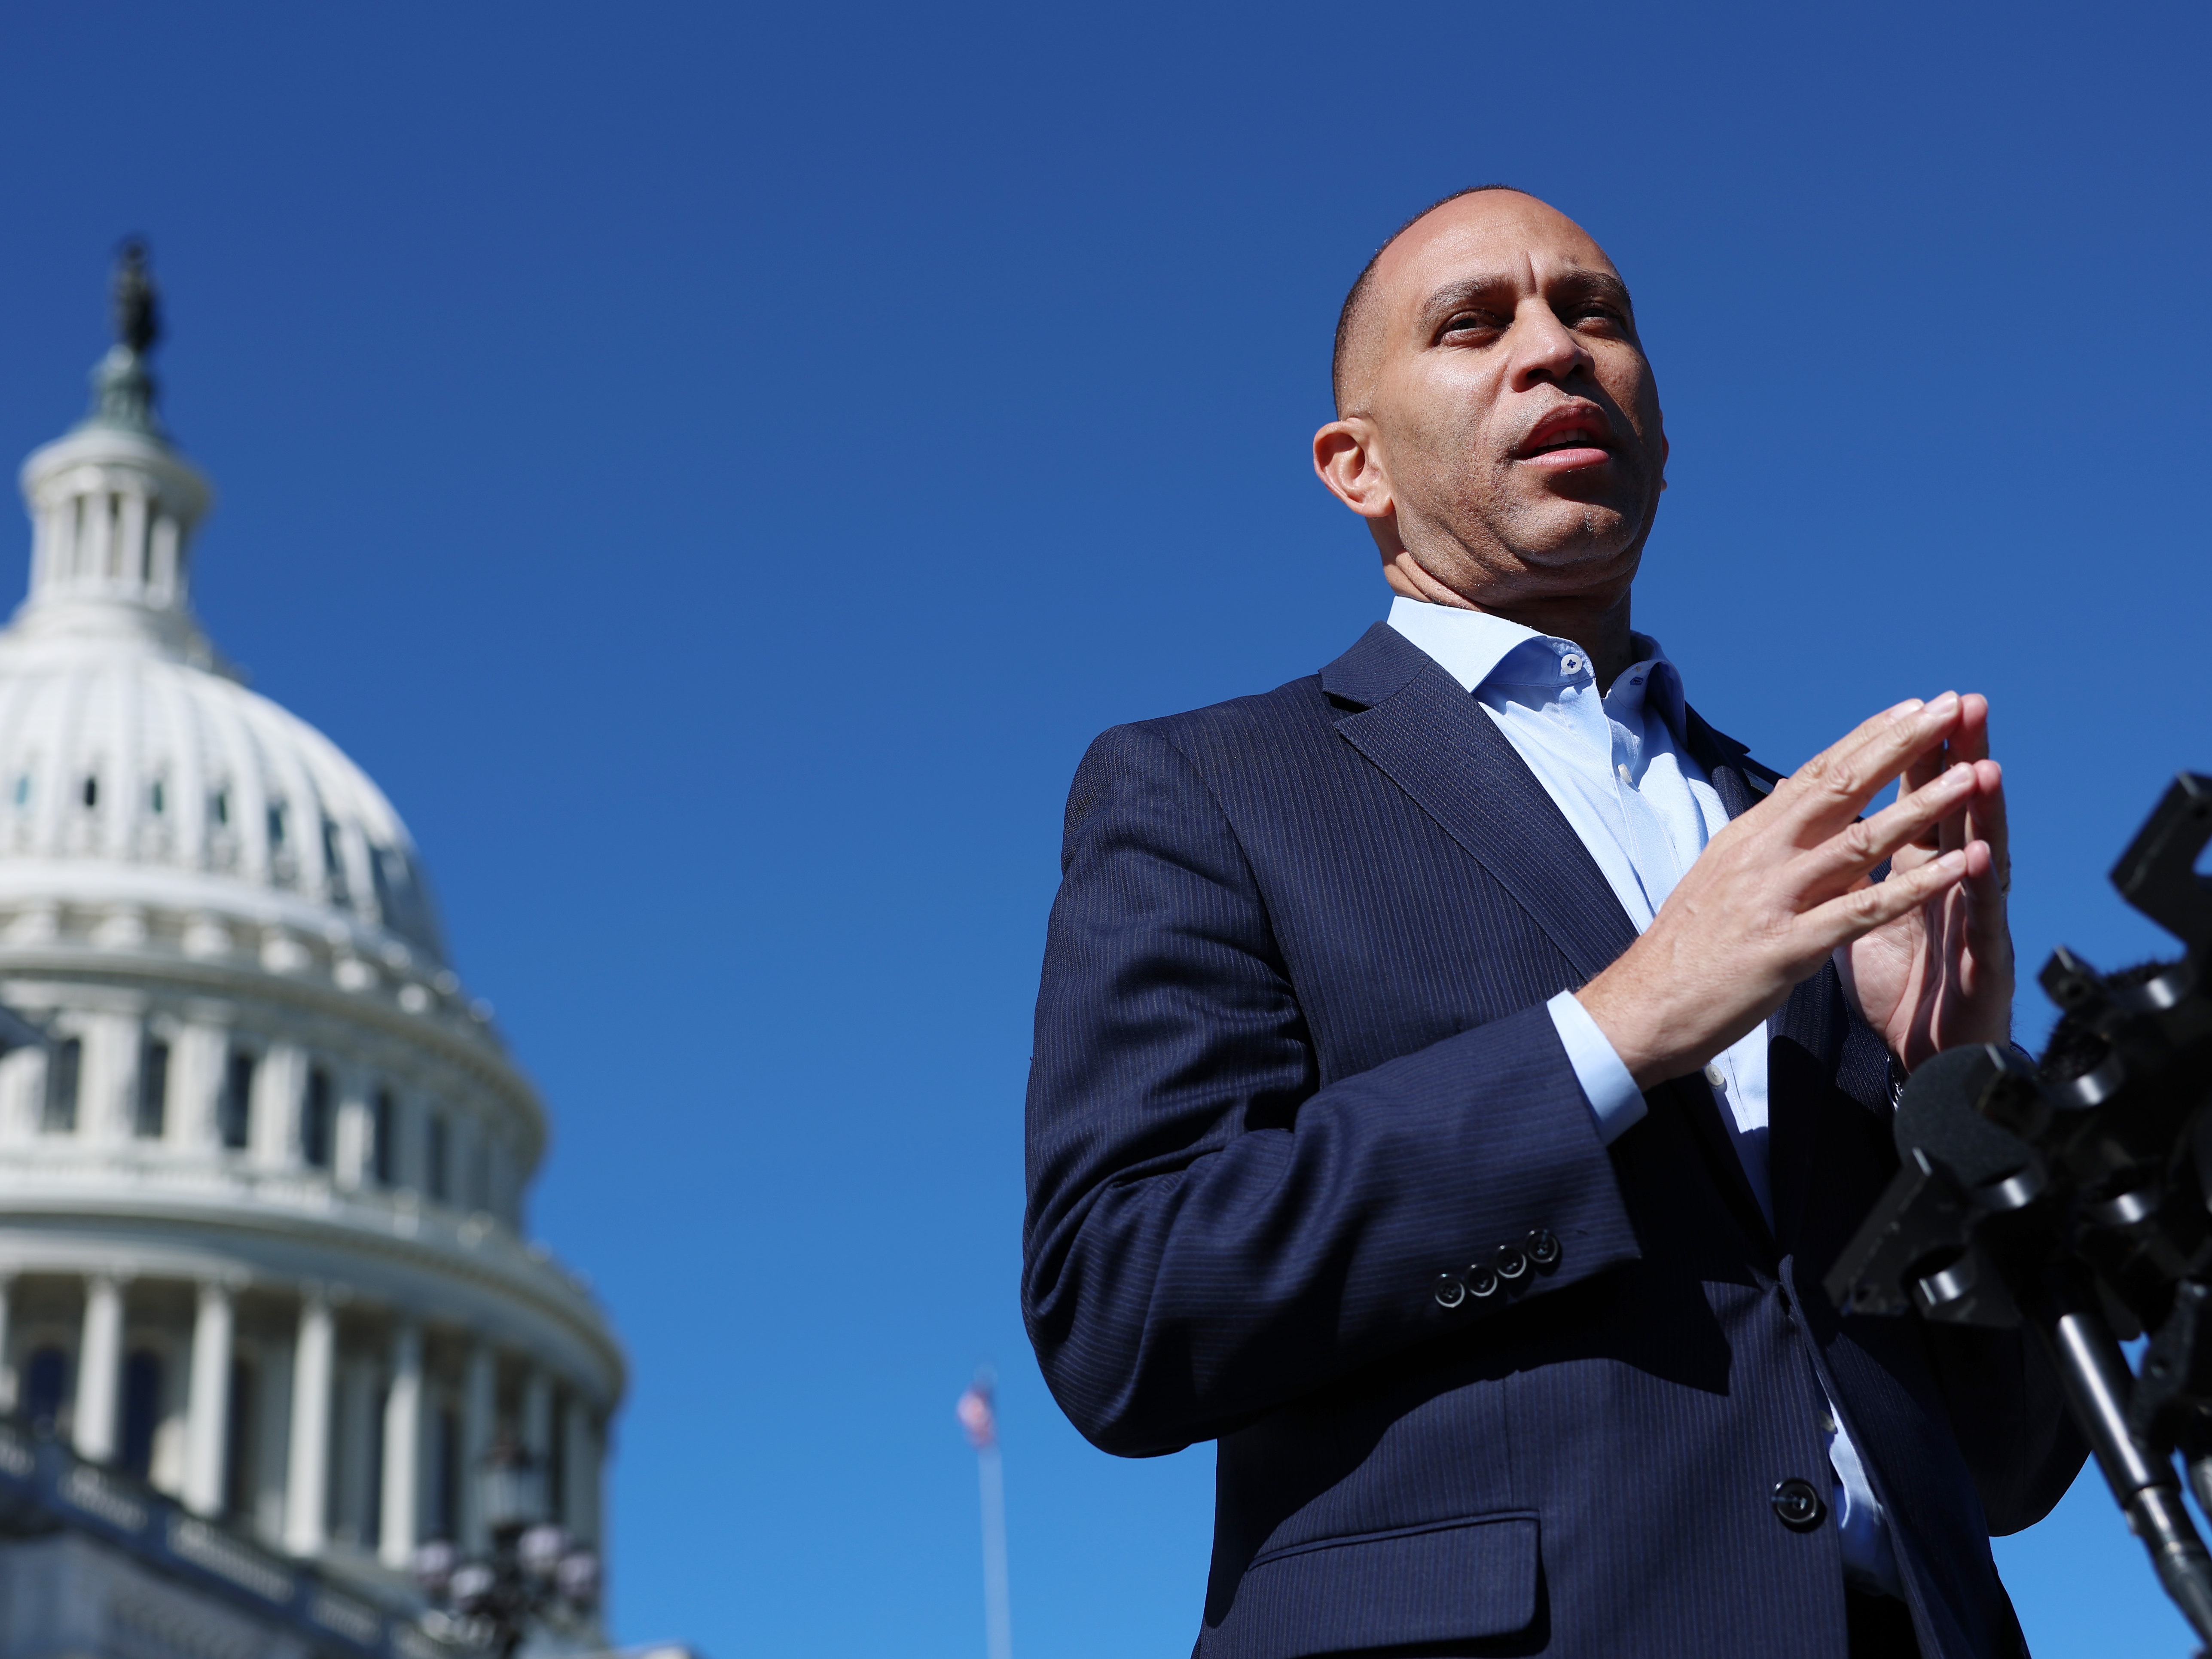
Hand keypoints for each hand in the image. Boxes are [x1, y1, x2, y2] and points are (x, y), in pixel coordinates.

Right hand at [1576, 693, 1992, 1088]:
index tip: (1916, 707)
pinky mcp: (1789, 946)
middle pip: (1842, 786)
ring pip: (1861, 840)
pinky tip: (1959, 867)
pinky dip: (1916, 886)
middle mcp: (1762, 854)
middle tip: (1953, 706)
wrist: (1643, 1006)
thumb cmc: (1686, 946)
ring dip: (1921, 805)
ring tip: (1972, 775)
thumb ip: (1765, 838)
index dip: (1870, 737)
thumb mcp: (1722, 875)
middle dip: (1903, 745)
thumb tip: (1795, 794)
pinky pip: (1864, 910)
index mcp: (1749, 836)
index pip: (1817, 772)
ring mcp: (1775, 898)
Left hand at [1836, 692, 2012, 1069]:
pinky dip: (1977, 888)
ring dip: (1980, 810)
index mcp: (1913, 873)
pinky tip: (1982, 856)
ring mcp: (1969, 922)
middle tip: (1968, 703)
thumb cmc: (1902, 989)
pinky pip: (1977, 923)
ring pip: (1979, 855)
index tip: (1913, 703)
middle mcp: (1949, 887)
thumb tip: (1816, 834)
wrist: (1929, 1061)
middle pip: (1953, 811)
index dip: (1913, 754)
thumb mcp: (1860, 922)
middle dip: (1957, 757)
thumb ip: (1848, 875)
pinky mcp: (1981, 966)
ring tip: (1983, 763)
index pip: (1913, 800)